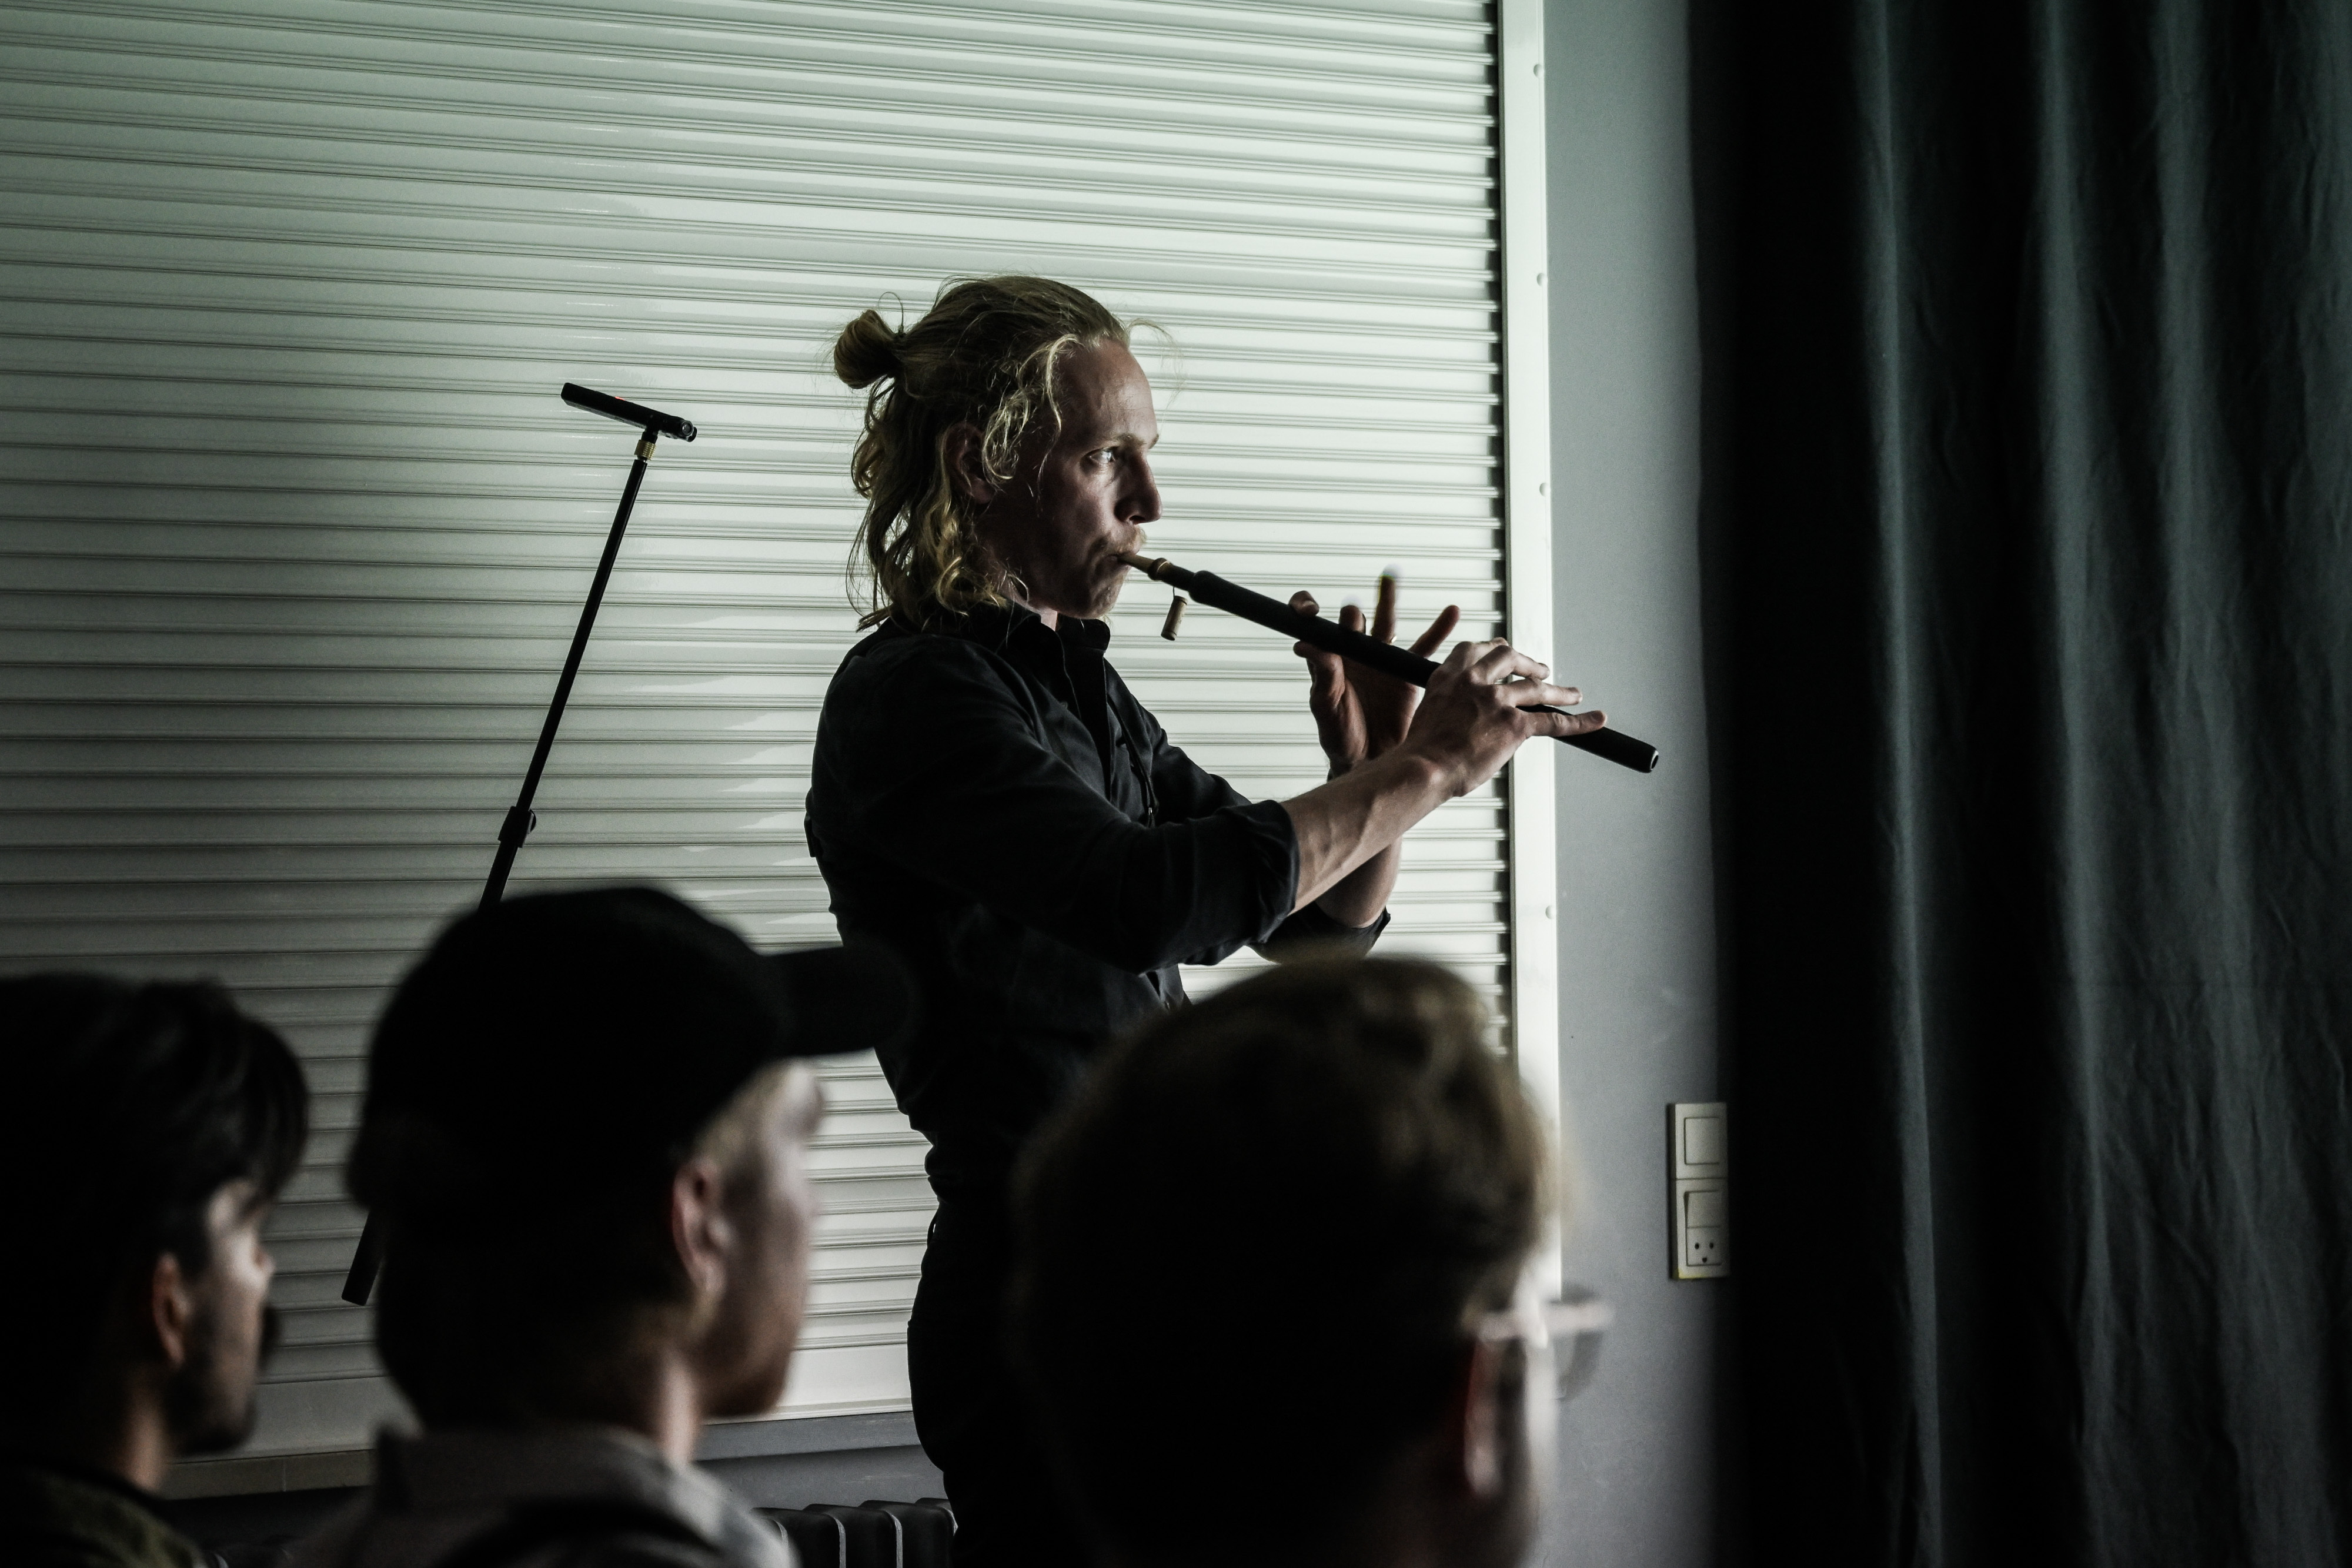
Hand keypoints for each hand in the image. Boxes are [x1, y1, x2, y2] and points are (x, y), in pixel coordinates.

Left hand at [1291, 573, 1461, 772]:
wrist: (1369, 759)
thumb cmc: (1340, 737)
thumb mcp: (1326, 708)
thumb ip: (1321, 676)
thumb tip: (1305, 645)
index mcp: (1330, 661)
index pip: (1315, 627)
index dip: (1308, 611)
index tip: (1307, 609)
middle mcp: (1354, 655)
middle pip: (1354, 618)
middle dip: (1354, 606)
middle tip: (1352, 601)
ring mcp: (1380, 661)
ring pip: (1386, 623)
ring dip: (1388, 599)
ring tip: (1392, 576)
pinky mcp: (1405, 672)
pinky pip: (1424, 647)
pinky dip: (1438, 629)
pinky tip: (1451, 613)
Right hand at [1400, 639, 1604, 796]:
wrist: (1423, 768)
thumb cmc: (1422, 751)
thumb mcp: (1428, 712)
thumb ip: (1449, 703)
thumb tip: (1465, 715)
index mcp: (1448, 676)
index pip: (1477, 649)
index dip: (1494, 648)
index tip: (1502, 649)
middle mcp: (1474, 681)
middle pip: (1509, 656)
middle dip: (1528, 662)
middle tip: (1540, 669)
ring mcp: (1497, 700)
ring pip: (1536, 687)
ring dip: (1558, 690)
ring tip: (1572, 693)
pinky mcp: (1514, 724)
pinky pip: (1553, 721)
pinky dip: (1579, 721)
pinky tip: (1596, 720)